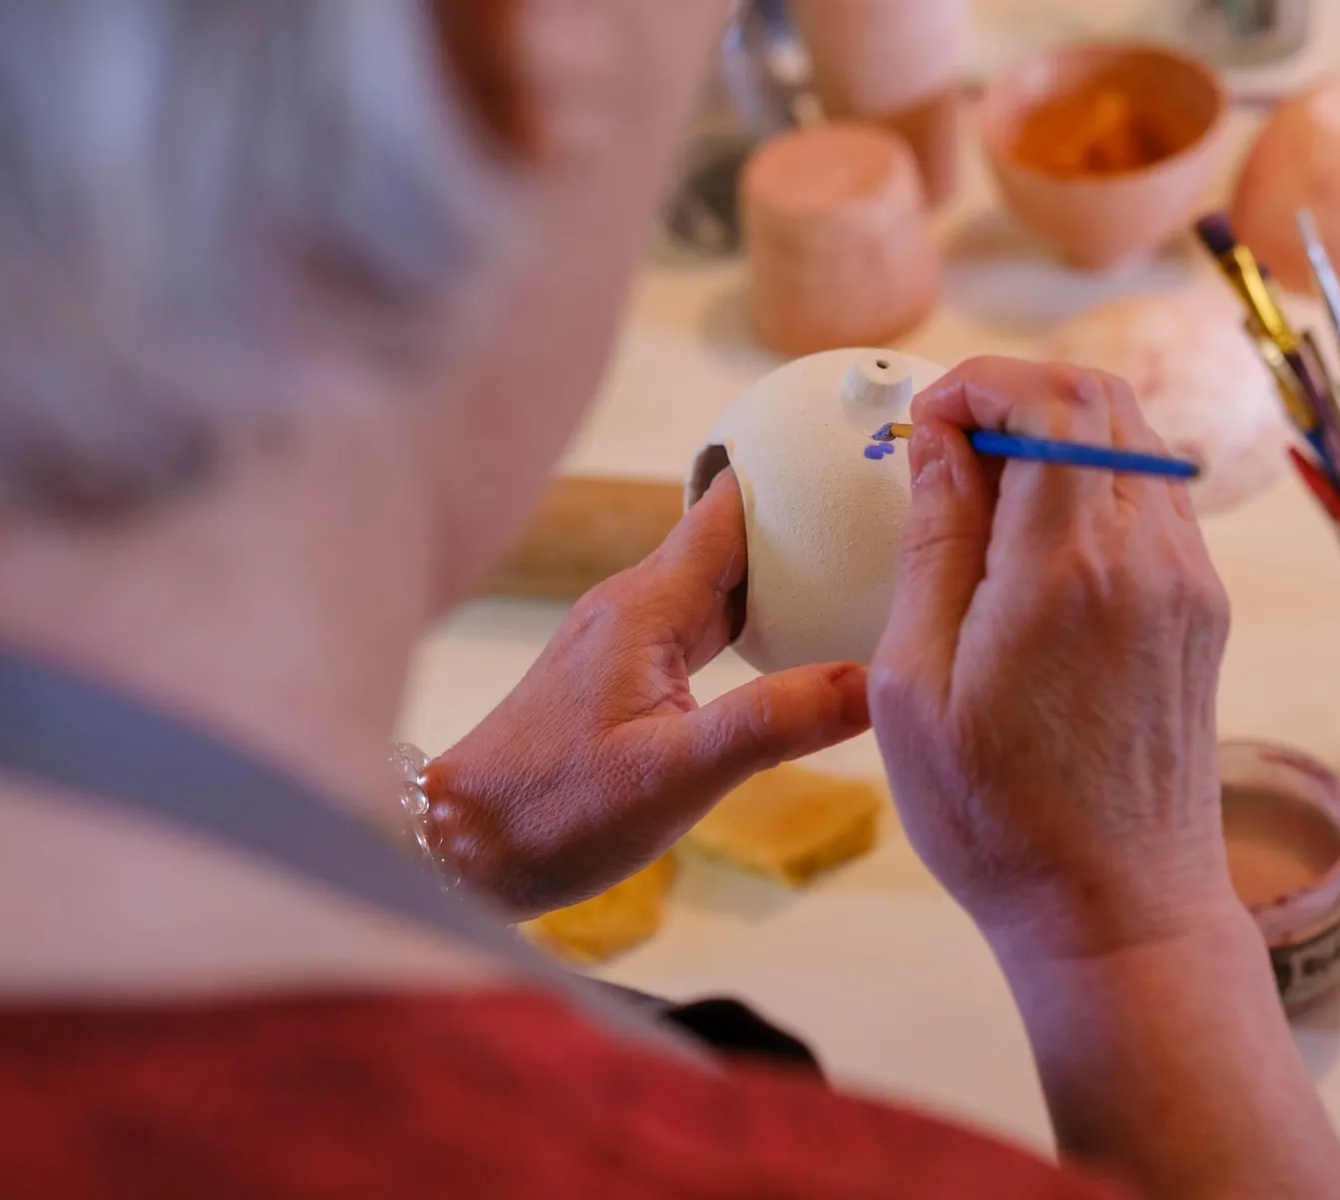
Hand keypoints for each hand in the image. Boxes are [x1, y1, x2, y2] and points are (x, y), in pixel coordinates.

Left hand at [425, 471, 869, 916]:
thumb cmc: (553, 811)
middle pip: (730, 544)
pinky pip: (697, 630)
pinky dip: (749, 625)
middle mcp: (632, 609)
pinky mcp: (618, 682)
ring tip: (854, 576)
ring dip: (778, 579)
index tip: (854, 456)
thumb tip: (873, 682)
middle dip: (801, 526)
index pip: (729, 511)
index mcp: (645, 607)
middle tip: (880, 519)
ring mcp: (621, 644)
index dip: (791, 479)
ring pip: (715, 590)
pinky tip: (786, 652)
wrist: (460, 851)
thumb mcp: (677, 774)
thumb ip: (776, 723)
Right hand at [870, 357, 1236, 959]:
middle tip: (949, 446)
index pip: (1052, 401)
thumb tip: (938, 443)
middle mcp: (1148, 558)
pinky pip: (1153, 501)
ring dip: (1058, 435)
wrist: (1118, 910)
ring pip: (1136, 443)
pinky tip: (1034, 547)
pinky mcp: (1202, 613)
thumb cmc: (998, 818)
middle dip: (1019, 392)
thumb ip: (932, 544)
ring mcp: (1189, 584)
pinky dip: (1093, 484)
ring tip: (985, 498)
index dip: (982, 381)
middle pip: (1105, 399)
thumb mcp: (915, 683)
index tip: (927, 420)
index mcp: (1068, 568)